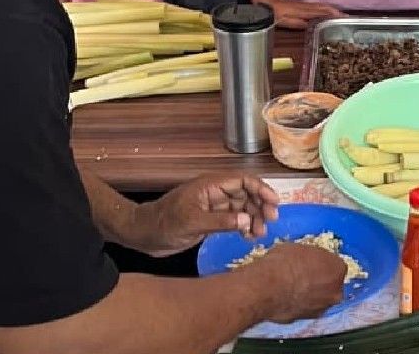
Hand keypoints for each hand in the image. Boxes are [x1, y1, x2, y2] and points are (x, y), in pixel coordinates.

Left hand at [135, 173, 279, 256]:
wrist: (144, 235)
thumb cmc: (165, 224)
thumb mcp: (192, 222)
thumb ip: (220, 220)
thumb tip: (247, 220)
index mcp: (210, 186)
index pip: (242, 181)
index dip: (261, 189)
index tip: (274, 203)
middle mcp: (215, 193)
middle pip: (246, 194)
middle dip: (260, 206)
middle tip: (271, 222)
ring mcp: (213, 207)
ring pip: (242, 208)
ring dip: (253, 219)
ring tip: (259, 234)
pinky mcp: (211, 220)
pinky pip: (234, 220)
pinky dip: (243, 227)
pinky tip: (249, 238)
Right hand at [246, 242, 346, 322]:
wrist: (268, 287)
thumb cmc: (284, 263)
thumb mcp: (299, 248)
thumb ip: (309, 257)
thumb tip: (304, 259)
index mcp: (338, 268)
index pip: (334, 265)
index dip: (321, 263)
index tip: (312, 262)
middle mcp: (335, 291)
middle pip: (330, 285)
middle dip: (319, 281)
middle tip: (303, 275)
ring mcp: (322, 307)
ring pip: (319, 299)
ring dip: (309, 295)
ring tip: (291, 287)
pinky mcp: (306, 319)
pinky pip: (305, 309)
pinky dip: (298, 304)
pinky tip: (286, 297)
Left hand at [257, 0, 344, 30]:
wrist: (269, 3)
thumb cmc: (276, 15)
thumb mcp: (285, 21)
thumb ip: (297, 23)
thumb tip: (311, 24)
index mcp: (302, 10)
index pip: (320, 11)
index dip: (331, 13)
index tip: (341, 17)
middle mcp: (306, 6)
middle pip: (323, 7)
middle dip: (335, 11)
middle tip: (346, 17)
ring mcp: (305, 4)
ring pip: (321, 6)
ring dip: (332, 9)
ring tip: (341, 15)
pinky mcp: (304, 5)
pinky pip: (318, 6)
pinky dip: (326, 9)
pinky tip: (329, 12)